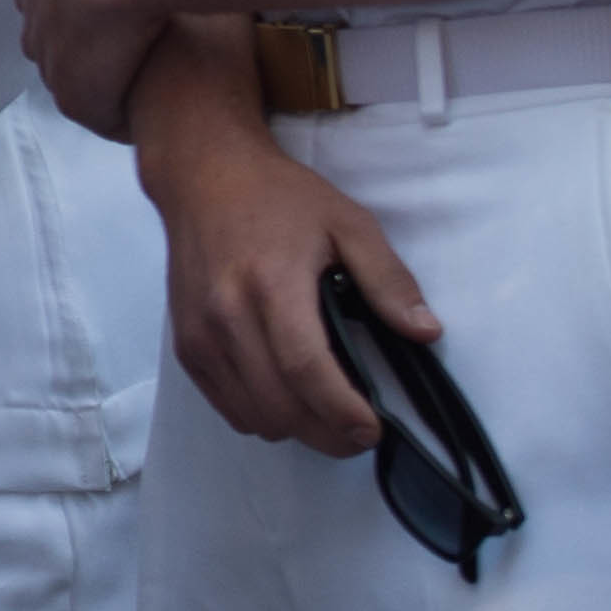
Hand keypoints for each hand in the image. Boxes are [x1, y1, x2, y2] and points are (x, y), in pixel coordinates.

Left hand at [19, 0, 172, 140]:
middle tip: (145, 53)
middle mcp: (37, 31)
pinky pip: (103, 116)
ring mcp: (54, 68)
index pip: (53, 15)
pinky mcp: (79, 98)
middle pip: (62, 54)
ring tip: (159, 86)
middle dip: (94, 56)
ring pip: (82, 87)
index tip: (122, 19)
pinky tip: (159, 102)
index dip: (87, 19)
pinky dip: (127, 115)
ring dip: (114, 87)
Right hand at [140, 97, 434, 456]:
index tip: (373, 429)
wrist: (203, 176)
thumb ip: (388, 279)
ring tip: (324, 409)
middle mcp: (226, 316)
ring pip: (252, 417)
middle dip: (328, 434)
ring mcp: (199, 335)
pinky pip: (227, 407)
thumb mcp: (348, 223)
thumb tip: (425, 332)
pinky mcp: (185, 346)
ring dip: (295, 427)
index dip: (343, 412)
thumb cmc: (279, 198)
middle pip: (279, 406)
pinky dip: (261, 414)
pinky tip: (285, 392)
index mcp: (271, 285)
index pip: (306, 370)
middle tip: (360, 429)